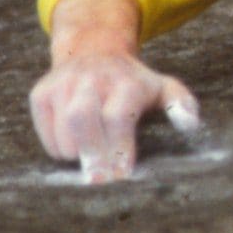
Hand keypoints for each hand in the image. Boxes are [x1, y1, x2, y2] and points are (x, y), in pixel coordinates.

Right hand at [30, 0, 198, 182]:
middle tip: (99, 182)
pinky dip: (57, 147)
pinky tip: (73, 147)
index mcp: (125, 81)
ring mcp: (63, 84)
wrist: (94, 50)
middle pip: (82, 120)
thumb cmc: (133, 82)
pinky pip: (45, 130)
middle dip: (91, 155)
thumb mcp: (162, 86)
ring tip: (88, 161)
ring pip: (62, 128)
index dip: (118, 147)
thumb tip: (191, 125)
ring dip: (74, 153)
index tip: (122, 175)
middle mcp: (91, 78)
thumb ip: (181, 105)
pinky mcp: (41, 93)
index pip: (117, 116)